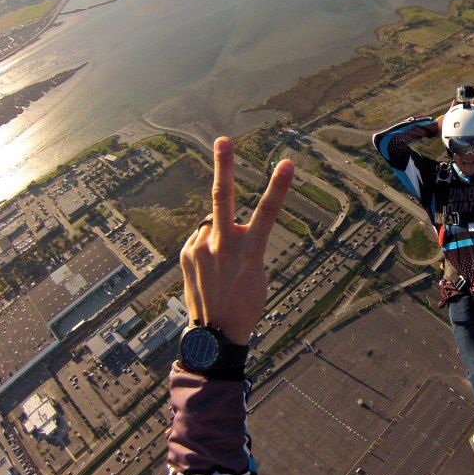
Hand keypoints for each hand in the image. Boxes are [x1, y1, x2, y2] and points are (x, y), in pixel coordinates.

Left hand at [179, 137, 294, 344]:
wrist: (215, 334)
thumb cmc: (244, 303)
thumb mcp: (255, 272)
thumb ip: (241, 243)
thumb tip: (216, 224)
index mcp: (251, 252)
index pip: (268, 212)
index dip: (279, 186)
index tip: (287, 162)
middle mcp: (223, 247)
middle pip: (222, 198)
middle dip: (224, 167)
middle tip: (223, 140)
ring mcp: (201, 250)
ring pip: (211, 225)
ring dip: (219, 237)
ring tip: (222, 266)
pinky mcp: (186, 255)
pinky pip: (200, 241)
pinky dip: (207, 249)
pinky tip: (210, 271)